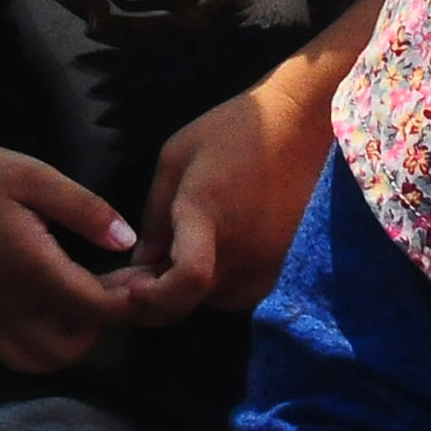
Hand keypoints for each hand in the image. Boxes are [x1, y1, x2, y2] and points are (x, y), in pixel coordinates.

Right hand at [0, 123, 156, 374]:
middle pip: (73, 344)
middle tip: (115, 284)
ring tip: (86, 299)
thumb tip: (128, 242)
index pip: (94, 307)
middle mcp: (9, 302)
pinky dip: (43, 349)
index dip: (128, 300)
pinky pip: (16, 354)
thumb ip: (86, 211)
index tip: (146, 278)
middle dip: (103, 322)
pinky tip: (54, 312)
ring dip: (74, 340)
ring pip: (44, 358)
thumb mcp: (39, 177)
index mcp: (30, 267)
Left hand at [130, 57, 344, 323]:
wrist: (299, 127)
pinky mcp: (283, 268)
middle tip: (131, 282)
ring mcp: (268, 265)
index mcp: (208, 217)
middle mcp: (241, 251)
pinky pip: (239, 293)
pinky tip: (208, 256)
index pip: (187, 278)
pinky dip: (216, 286)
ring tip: (169, 264)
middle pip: (191, 303)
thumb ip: (155, 216)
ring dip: (187, 294)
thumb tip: (142, 264)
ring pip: (214, 302)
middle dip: (155, 301)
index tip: (132, 288)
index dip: (156, 296)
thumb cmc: (232, 132)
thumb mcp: (175, 159)